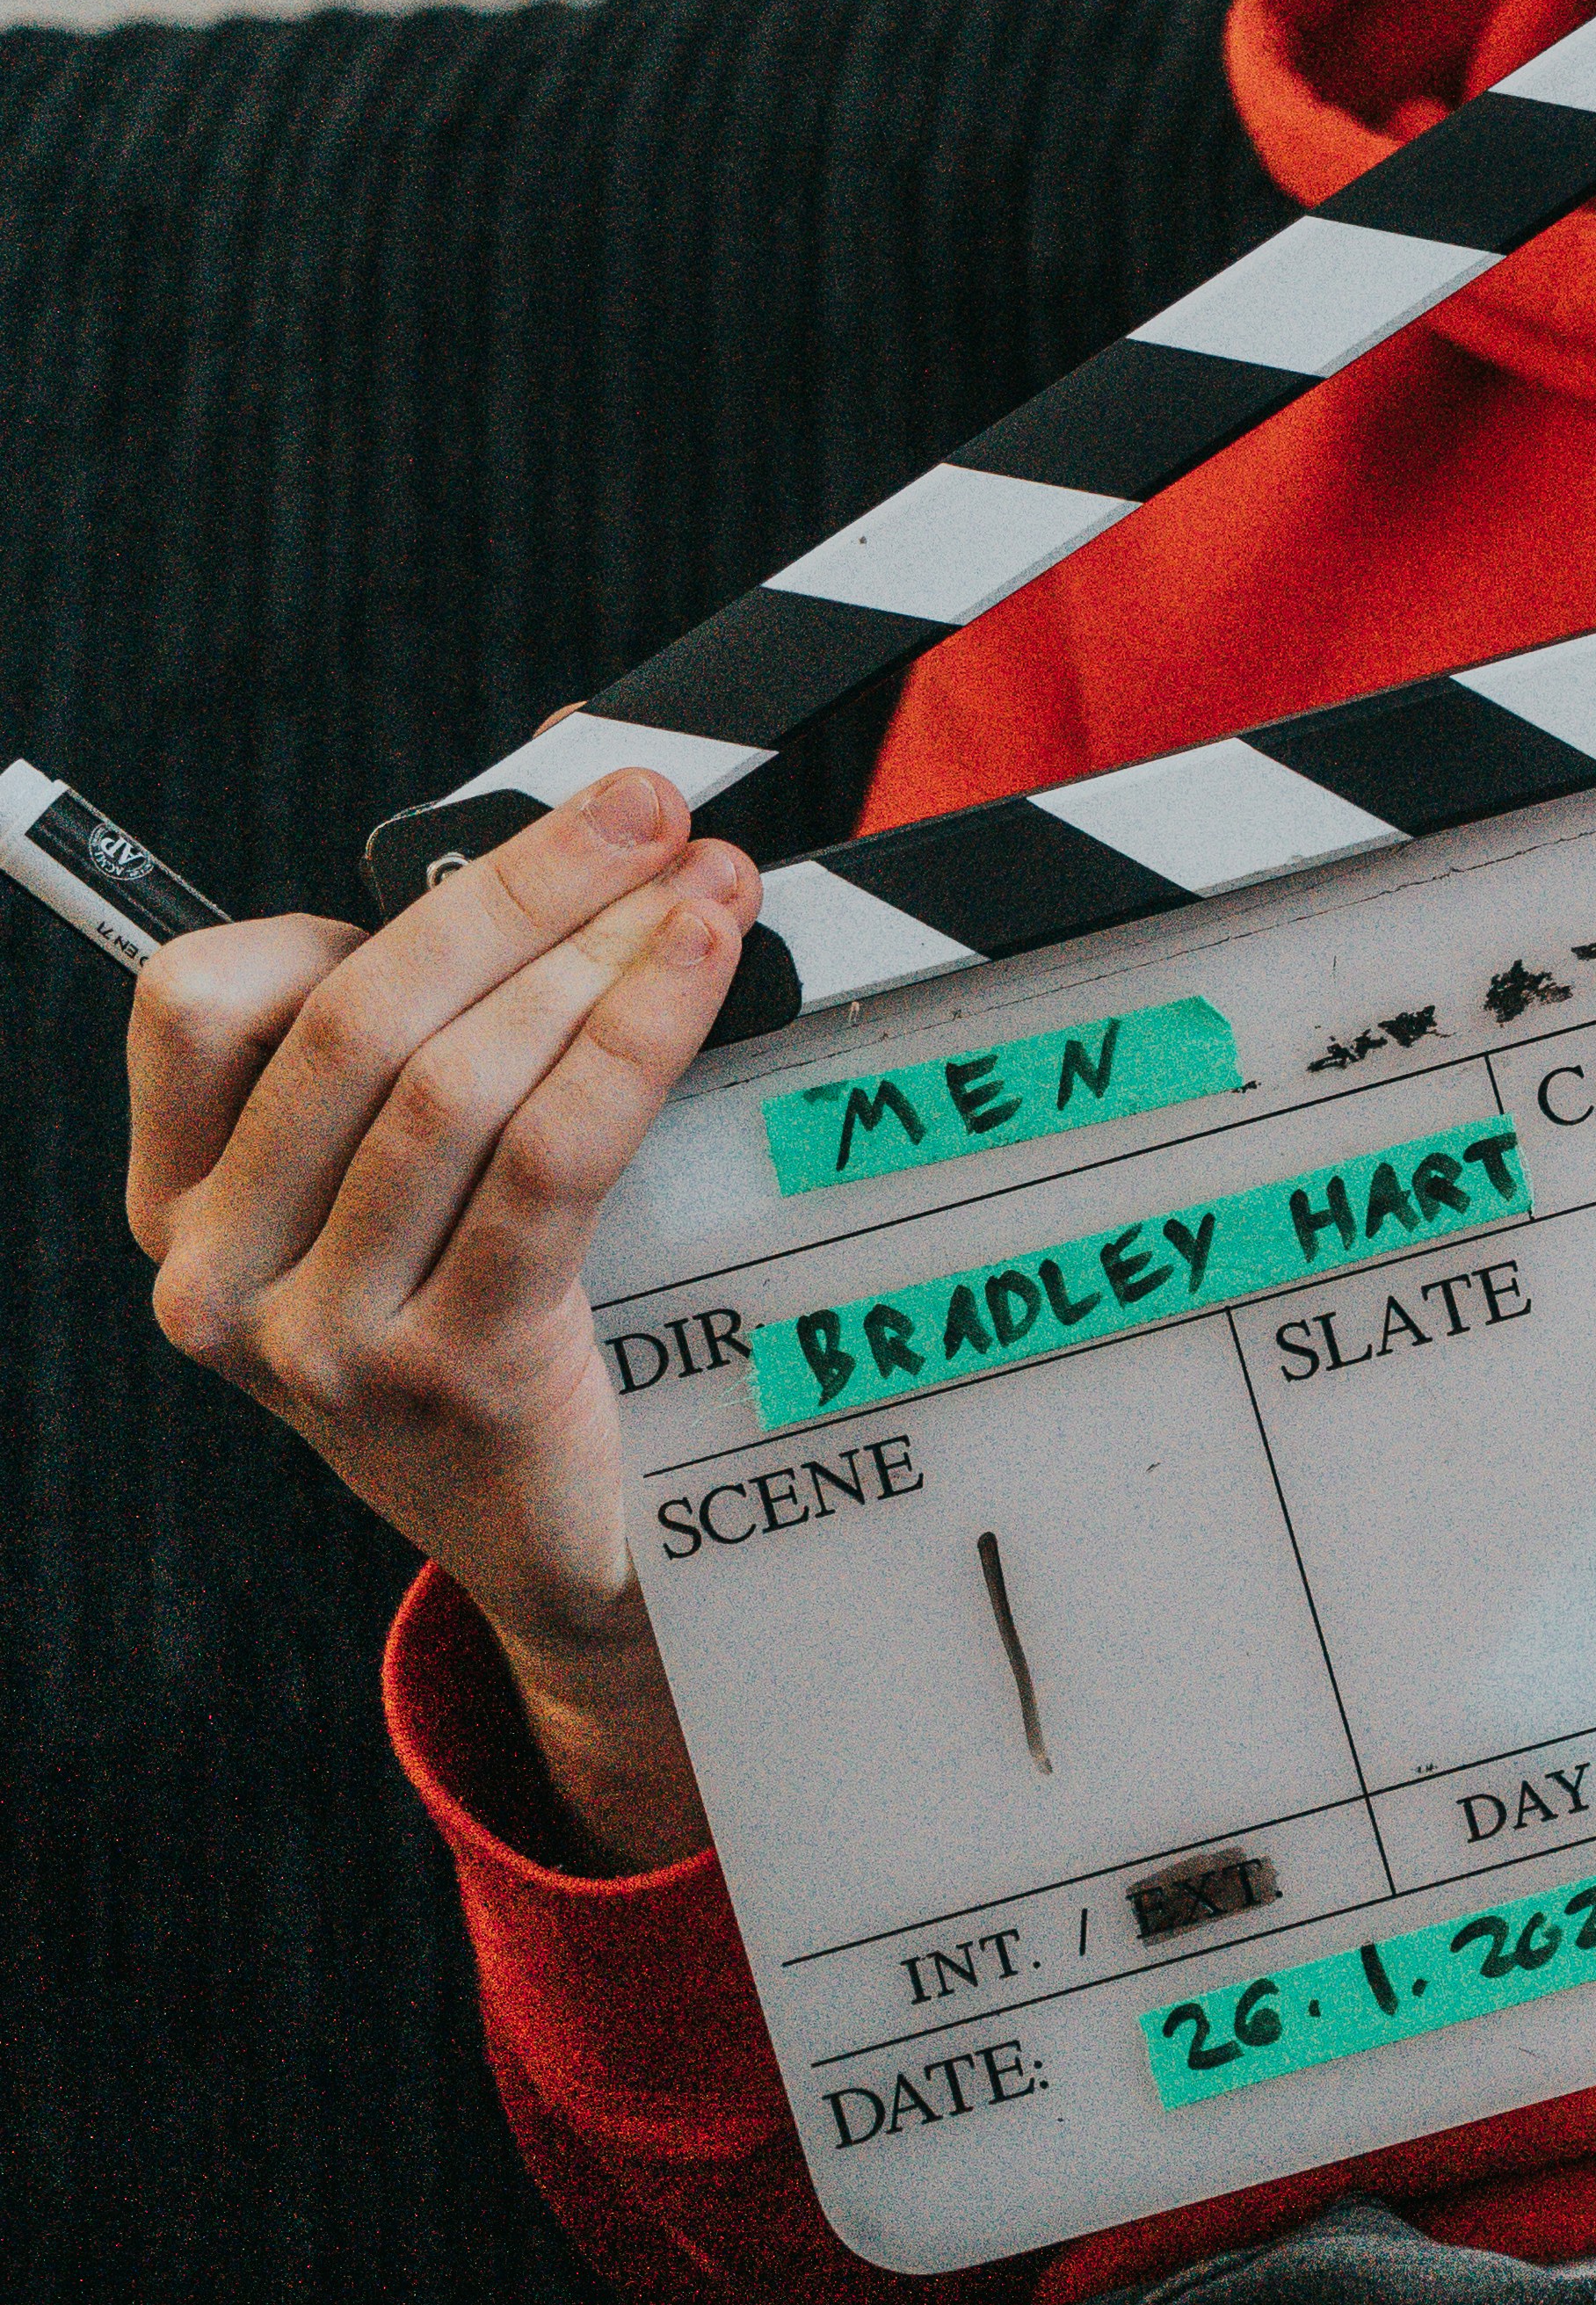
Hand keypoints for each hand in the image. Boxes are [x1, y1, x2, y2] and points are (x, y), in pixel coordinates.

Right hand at [126, 772, 758, 1866]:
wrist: (563, 1546)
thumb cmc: (502, 1310)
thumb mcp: (428, 1165)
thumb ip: (458, 988)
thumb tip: (574, 758)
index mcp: (183, 1203)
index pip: (198, 999)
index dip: (352, 898)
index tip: (526, 824)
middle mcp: (219, 1276)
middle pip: (355, 1017)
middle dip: (518, 885)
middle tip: (647, 809)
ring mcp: (322, 1342)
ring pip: (455, 1083)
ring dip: (594, 954)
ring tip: (704, 883)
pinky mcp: (451, 1375)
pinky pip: (547, 1161)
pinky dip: (631, 1037)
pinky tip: (698, 967)